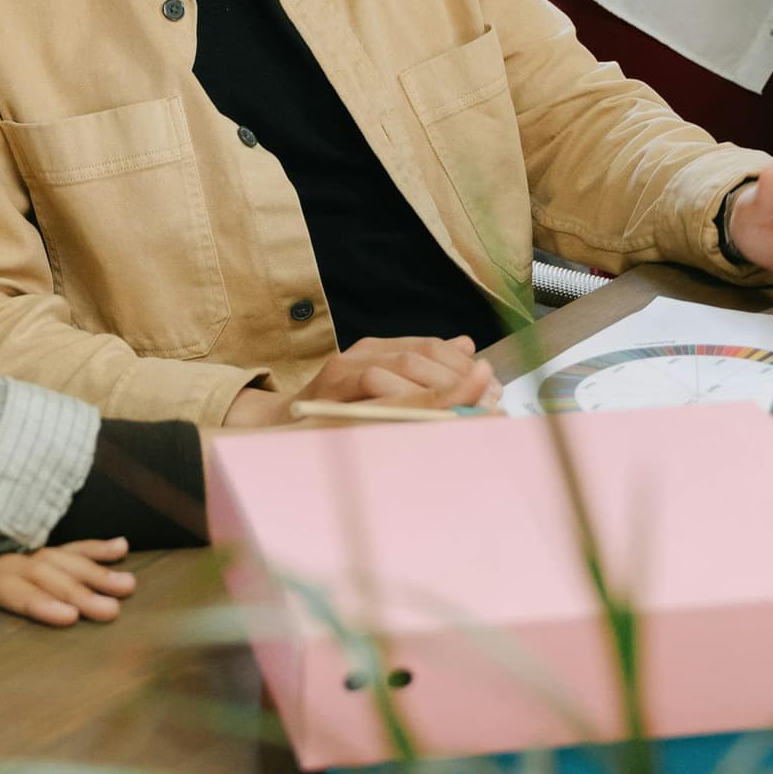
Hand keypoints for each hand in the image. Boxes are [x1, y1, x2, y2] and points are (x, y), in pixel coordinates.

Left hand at [0, 538, 137, 652]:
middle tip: (114, 609)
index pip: (2, 586)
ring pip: (52, 559)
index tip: (68, 618)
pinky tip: (120, 548)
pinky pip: (51, 550)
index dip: (35, 601)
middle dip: (77, 590)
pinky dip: (86, 549)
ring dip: (91, 570)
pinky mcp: (5, 557)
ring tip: (128, 585)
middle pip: (38, 571)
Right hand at [268, 334, 499, 417]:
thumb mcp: (381, 394)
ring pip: (403, 368)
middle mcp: (362, 351)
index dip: (465, 366)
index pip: (431, 347)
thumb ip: (420, 372)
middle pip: (421, 356)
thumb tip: (468, 345)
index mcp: (379, 349)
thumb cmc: (335, 417)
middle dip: (461, 381)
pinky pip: (376, 385)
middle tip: (490, 405)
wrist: (279, 428)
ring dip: (442, 390)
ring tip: (470, 410)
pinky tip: (430, 413)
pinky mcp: (331, 387)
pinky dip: (407, 397)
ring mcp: (344, 367)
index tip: (494, 389)